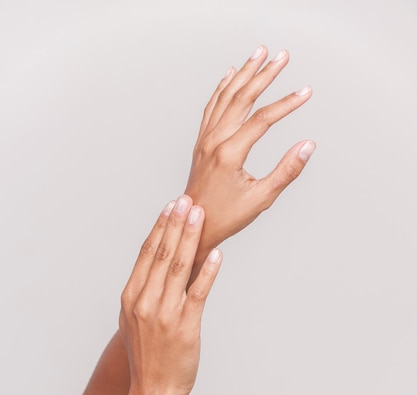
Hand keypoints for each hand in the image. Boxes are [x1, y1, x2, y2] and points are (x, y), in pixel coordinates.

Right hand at [119, 195, 221, 394]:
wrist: (153, 390)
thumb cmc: (148, 356)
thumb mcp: (135, 322)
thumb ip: (145, 294)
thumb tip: (159, 269)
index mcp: (131, 298)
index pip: (146, 254)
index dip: (160, 227)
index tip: (170, 207)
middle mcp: (145, 302)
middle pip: (162, 254)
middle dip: (176, 223)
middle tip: (187, 200)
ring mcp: (164, 313)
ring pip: (179, 267)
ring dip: (191, 238)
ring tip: (200, 215)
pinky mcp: (185, 325)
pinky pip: (198, 292)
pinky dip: (208, 271)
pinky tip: (218, 254)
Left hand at [185, 45, 314, 265]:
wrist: (194, 224)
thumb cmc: (227, 217)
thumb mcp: (262, 199)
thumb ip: (286, 171)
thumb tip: (307, 146)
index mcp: (229, 154)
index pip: (262, 119)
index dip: (287, 103)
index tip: (306, 92)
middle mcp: (214, 141)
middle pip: (242, 97)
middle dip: (264, 73)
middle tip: (283, 55)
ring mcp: (205, 140)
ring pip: (225, 97)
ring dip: (244, 73)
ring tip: (260, 53)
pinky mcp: (201, 143)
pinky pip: (211, 107)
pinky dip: (222, 88)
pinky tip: (231, 74)